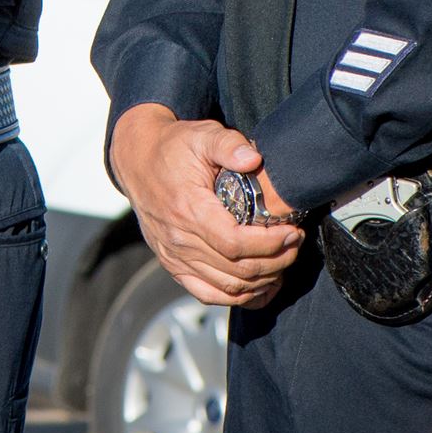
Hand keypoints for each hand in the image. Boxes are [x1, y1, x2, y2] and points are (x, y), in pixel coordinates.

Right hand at [108, 105, 302, 306]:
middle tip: (295, 243)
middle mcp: (179, 240)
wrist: (137, 160)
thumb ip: (228, 144)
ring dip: (263, 281)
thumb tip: (254, 159)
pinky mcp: (172, 265)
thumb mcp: (202, 135)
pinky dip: (238, 297)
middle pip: (237, 270)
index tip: (292, 232)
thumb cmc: (174, 147)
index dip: (270, 244)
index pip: (235, 243)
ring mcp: (174, 256)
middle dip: (276, 261)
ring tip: (283, 260)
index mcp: (188, 210)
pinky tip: (259, 285)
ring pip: (227, 287)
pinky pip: (208, 293)